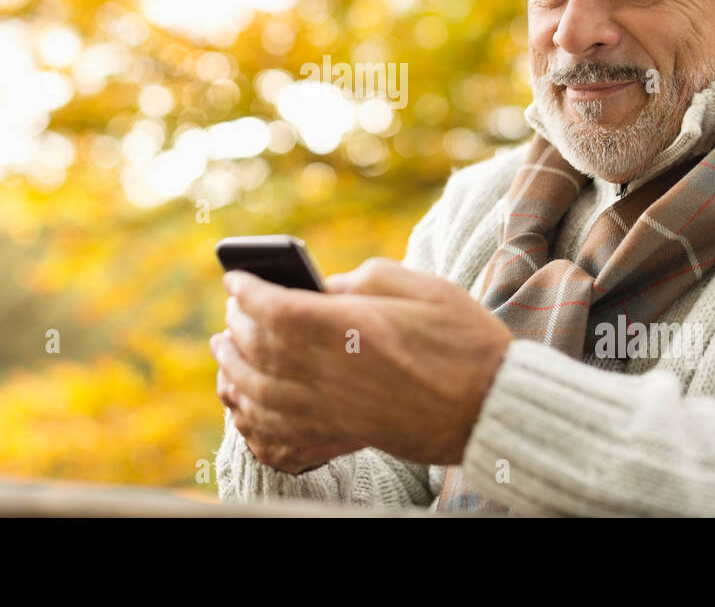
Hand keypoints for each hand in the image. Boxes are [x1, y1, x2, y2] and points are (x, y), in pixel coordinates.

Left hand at [209, 258, 512, 470]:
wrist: (490, 407)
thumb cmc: (463, 340)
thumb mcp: (422, 287)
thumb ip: (366, 278)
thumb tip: (325, 286)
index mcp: (352, 329)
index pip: (276, 308)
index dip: (247, 291)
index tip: (235, 278)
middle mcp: (334, 372)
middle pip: (260, 350)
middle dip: (236, 327)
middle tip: (230, 311)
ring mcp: (334, 410)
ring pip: (261, 395)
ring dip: (233, 371)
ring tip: (224, 353)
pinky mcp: (342, 436)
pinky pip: (280, 434)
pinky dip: (253, 421)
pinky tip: (244, 406)